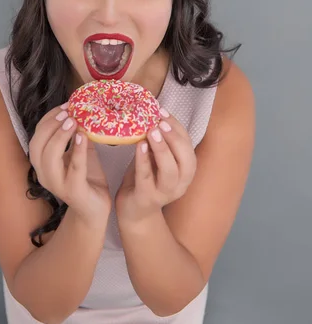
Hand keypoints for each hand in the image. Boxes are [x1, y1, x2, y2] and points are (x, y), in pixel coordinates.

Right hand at [29, 103, 111, 225]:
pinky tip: (83, 137)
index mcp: (42, 162)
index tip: (65, 105)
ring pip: (49, 158)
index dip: (48, 118)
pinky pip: (74, 168)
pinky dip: (77, 151)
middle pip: (37, 145)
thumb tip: (82, 109)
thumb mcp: (79, 151)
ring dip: (60, 136)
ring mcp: (57, 184)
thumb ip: (76, 134)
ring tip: (73, 121)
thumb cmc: (86, 177)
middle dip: (51, 125)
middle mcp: (44, 174)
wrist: (95, 208)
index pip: (37, 136)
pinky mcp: (74, 191)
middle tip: (68, 112)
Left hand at [115, 108, 196, 222]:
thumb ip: (159, 142)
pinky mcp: (147, 198)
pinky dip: (144, 160)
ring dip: (163, 149)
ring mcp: (165, 194)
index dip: (178, 128)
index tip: (163, 111)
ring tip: (152, 132)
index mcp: (185, 172)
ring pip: (171, 172)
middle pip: (187, 160)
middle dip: (175, 138)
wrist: (134, 212)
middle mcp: (180, 184)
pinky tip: (139, 145)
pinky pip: (147, 178)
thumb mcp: (155, 158)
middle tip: (160, 122)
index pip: (188, 147)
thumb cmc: (146, 179)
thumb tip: (152, 113)